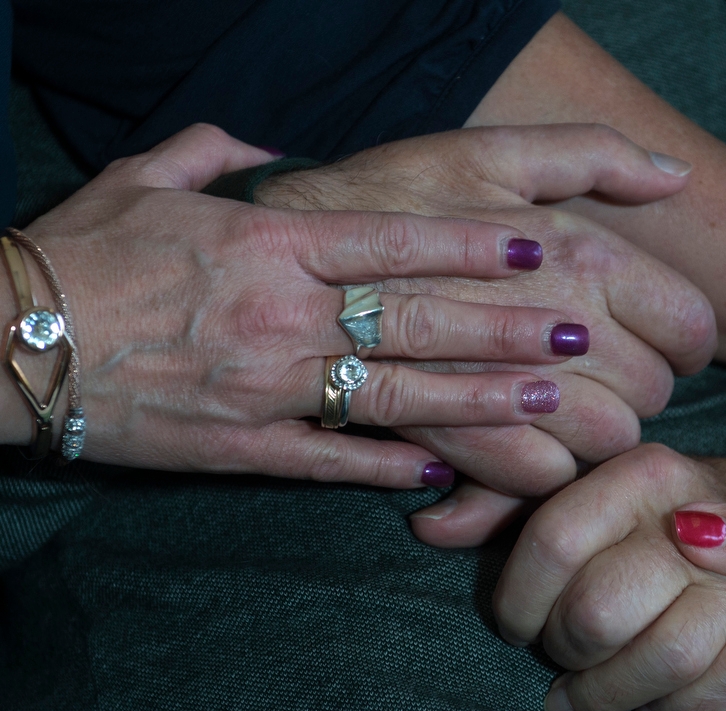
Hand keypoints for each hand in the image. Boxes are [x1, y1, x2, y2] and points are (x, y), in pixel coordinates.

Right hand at [5, 124, 619, 486]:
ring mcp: (265, 386)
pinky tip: (444, 477)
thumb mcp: (144, 179)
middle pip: (414, 321)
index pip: (391, 242)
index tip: (536, 246)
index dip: (470, 245)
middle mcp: (280, 314)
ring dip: (475, 401)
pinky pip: (328, 460)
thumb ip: (217, 151)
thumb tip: (269, 143)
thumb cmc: (75, 254)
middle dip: (502, 327)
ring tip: (547, 401)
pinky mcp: (238, 446)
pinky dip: (387, 469)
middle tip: (577, 333)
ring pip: (391, 395)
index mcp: (266, 243)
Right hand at [256, 125, 717, 497]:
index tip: (662, 339)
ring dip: (595, 432)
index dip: (687, 341)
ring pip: (605, 446)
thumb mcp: (492, 150)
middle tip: (603, 370)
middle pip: (652, 394)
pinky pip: (543, 481)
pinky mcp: (458, 447)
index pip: (690, 325)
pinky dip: (543, 469)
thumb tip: (677, 176)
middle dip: (638, 387)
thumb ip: (595, 152)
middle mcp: (554, 328)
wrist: (280, 256)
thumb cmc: (394, 193)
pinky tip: (521, 437)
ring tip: (562, 403)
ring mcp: (506, 395)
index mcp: (577, 255)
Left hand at [491, 443, 725, 710]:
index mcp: (641, 474)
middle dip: (566, 653)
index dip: (518, 600)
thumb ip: (506, 504)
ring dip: (614, 698)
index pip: (553, 540)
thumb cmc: (665, 506)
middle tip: (559, 661)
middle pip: (600, 611)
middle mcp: (697, 519)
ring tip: (589, 702)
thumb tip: (426, 526)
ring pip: (665, 661)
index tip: (513, 627)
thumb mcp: (589, 485)